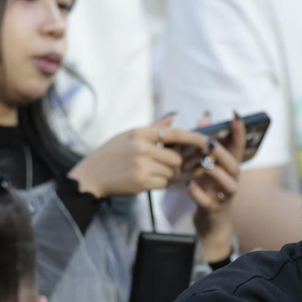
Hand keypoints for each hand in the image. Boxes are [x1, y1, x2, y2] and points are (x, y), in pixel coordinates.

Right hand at [70, 115, 217, 197]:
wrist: (91, 176)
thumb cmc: (110, 155)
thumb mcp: (128, 136)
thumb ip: (153, 128)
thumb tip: (173, 118)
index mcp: (140, 133)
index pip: (175, 133)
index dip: (196, 138)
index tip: (210, 142)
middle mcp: (142, 148)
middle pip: (176, 157)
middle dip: (175, 163)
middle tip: (164, 165)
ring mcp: (142, 165)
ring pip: (171, 172)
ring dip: (167, 174)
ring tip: (150, 172)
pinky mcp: (142, 182)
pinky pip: (163, 183)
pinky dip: (159, 183)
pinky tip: (145, 180)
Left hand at [189, 113, 244, 258]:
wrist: (209, 222)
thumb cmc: (208, 188)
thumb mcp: (207, 165)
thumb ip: (205, 143)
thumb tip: (205, 116)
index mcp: (230, 168)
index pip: (238, 147)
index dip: (239, 132)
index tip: (236, 115)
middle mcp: (232, 180)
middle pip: (234, 165)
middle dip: (222, 153)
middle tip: (210, 144)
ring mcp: (225, 196)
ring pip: (228, 184)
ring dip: (216, 173)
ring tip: (205, 165)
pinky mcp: (214, 209)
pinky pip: (208, 201)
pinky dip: (198, 193)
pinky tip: (189, 185)